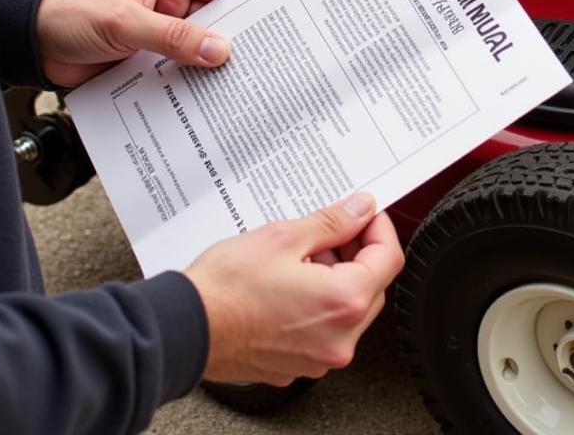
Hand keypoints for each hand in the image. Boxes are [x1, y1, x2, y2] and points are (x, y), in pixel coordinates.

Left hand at [35, 0, 240, 86]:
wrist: (31, 43)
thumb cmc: (69, 13)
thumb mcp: (125, 21)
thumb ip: (172, 36)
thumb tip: (217, 48)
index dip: (249, 5)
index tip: (271, 26)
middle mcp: (171, 5)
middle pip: (217, 25)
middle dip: (233, 44)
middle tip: (256, 65)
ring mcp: (161, 36)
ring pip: (199, 53)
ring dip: (210, 70)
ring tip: (234, 88)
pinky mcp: (149, 62)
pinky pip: (179, 74)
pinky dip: (189, 87)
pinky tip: (201, 101)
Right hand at [186, 193, 404, 384]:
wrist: (185, 328)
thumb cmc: (226, 288)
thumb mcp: (284, 237)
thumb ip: (332, 222)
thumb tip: (359, 210)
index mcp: (343, 303)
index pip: (388, 258)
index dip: (378, 227)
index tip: (364, 213)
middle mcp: (338, 339)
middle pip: (371, 286)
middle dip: (356, 253)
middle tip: (330, 229)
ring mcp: (318, 357)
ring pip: (347, 309)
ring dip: (335, 277)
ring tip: (300, 253)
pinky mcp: (296, 364)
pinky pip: (322, 328)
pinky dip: (316, 302)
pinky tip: (289, 281)